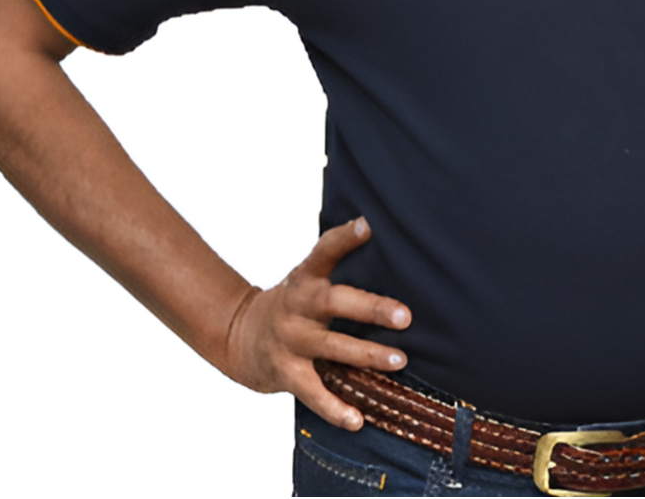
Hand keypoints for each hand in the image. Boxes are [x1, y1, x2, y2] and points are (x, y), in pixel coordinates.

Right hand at [220, 217, 412, 428]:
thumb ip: (340, 260)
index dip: (344, 238)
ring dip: (366, 356)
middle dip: (371, 308)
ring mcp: (290, 341)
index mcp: (306, 278)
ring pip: (331, 348)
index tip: (368, 225)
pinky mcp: (286, 373)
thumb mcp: (309, 277)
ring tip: (399, 361)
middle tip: (406, 316)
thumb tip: (381, 229)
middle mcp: (298, 306)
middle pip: (334, 303)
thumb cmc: (294, 303)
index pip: (324, 251)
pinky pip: (313, 393)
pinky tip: (358, 419)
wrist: (238, 336)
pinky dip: (335, 409)